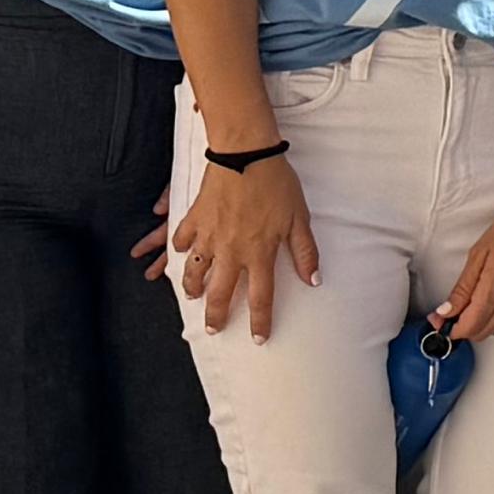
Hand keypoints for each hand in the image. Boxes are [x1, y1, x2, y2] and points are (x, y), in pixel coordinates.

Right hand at [174, 148, 320, 340]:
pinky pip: (180, 240)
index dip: (259, 321)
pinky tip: (181, 254)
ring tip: (193, 296)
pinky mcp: (193, 219)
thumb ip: (305, 252)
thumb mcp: (299, 219)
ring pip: (195, 272)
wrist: (245, 154)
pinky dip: (179, 249)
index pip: (261, 297)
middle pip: (220, 293)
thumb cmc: (277, 184)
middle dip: (216, 315)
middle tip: (212, 329)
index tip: (257, 339)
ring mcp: (208, 236)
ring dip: (193, 286)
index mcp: (259, 253)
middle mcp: (231, 251)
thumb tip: (314, 280)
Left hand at [441, 169, 493, 341]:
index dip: (449, 328)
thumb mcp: (480, 254)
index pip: (467, 328)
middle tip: (453, 311)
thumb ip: (463, 287)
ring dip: (483, 323)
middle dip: (464, 327)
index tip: (440, 319)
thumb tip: (448, 309)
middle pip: (481, 333)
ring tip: (475, 304)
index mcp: (492, 294)